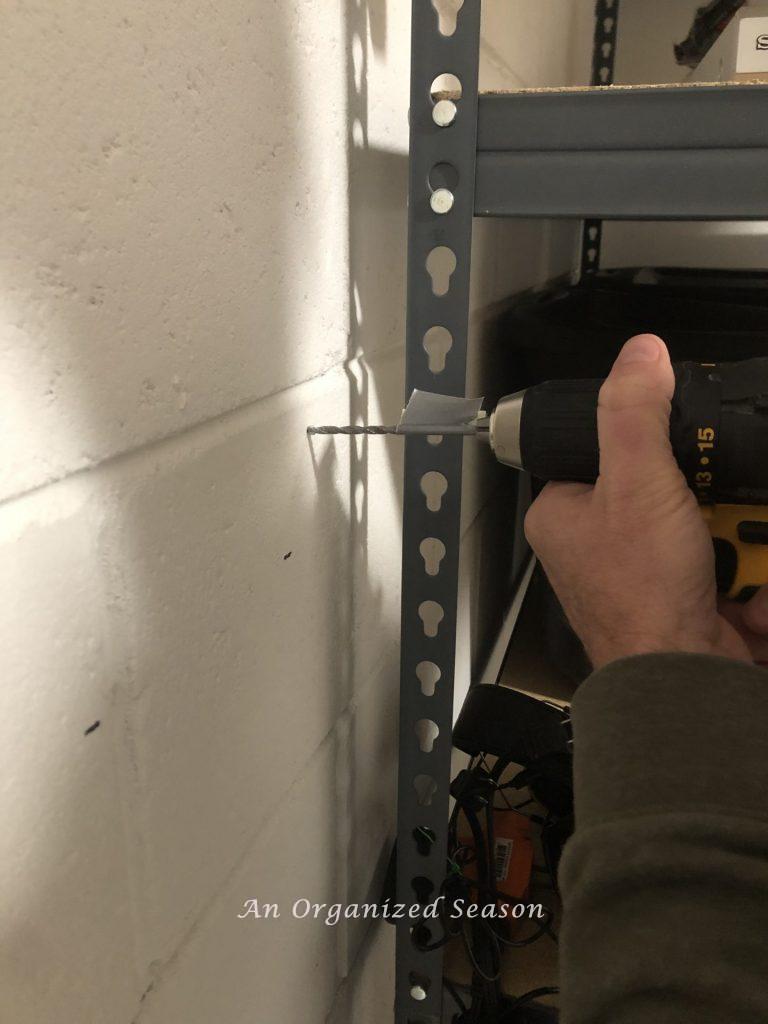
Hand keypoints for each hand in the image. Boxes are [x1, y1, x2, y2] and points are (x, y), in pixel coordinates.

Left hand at [524, 333, 767, 669]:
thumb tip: (641, 351)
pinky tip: (746, 588)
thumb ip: (635, 414)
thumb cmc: (641, 590)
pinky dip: (743, 568)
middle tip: (714, 501)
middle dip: (703, 492)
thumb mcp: (637, 483)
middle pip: (660, 482)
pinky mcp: (681, 594)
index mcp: (562, 512)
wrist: (682, 679)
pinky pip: (720, 557)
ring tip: (732, 545)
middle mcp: (593, 541)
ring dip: (730, 530)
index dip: (645, 436)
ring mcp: (641, 570)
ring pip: (698, 518)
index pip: (599, 448)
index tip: (683, 437)